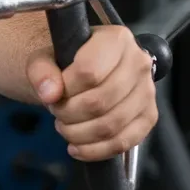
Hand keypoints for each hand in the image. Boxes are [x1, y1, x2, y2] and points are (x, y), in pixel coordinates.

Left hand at [27, 26, 157, 161]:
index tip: (53, 91)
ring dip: (79, 132)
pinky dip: (95, 150)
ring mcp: (147, 91)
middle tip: (55, 110)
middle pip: (100, 101)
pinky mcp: (148, 116)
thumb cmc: (66, 61)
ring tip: (63, 125)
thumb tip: (50, 93)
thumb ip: (41, 70)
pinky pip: (124, 142)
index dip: (65, 88)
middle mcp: (138, 63)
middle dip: (68, 112)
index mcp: (116, 39)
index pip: (89, 72)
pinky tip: (76, 148)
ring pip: (111, 125)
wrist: (85, 69)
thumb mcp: (44, 57)